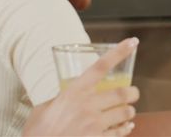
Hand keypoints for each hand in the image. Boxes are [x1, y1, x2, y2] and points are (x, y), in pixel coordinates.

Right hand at [24, 38, 140, 136]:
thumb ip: (60, 98)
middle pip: (122, 92)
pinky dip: (125, 129)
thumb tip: (68, 95)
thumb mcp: (44, 108)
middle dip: (133, 93)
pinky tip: (125, 128)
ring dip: (129, 112)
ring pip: (126, 113)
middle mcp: (86, 105)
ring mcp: (93, 124)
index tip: (132, 42)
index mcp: (73, 92)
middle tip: (133, 94)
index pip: (100, 66)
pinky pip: (120, 132)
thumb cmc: (37, 132)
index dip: (119, 52)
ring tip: (126, 113)